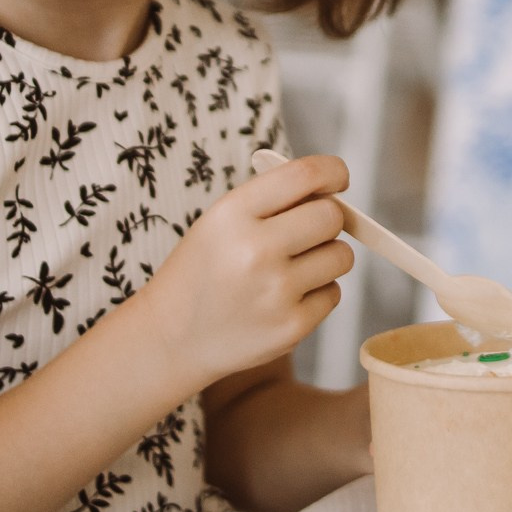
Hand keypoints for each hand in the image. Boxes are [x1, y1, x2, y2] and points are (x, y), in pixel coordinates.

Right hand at [135, 154, 353, 392]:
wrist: (171, 339)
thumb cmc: (203, 273)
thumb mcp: (219, 222)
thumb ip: (271, 200)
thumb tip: (332, 190)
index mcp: (232, 214)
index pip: (305, 175)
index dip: (333, 172)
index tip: (338, 180)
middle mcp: (255, 250)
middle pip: (332, 217)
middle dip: (327, 221)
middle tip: (307, 234)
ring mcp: (275, 292)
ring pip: (341, 256)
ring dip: (325, 259)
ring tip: (288, 271)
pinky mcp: (291, 327)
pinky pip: (333, 294)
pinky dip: (316, 295)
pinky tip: (282, 301)